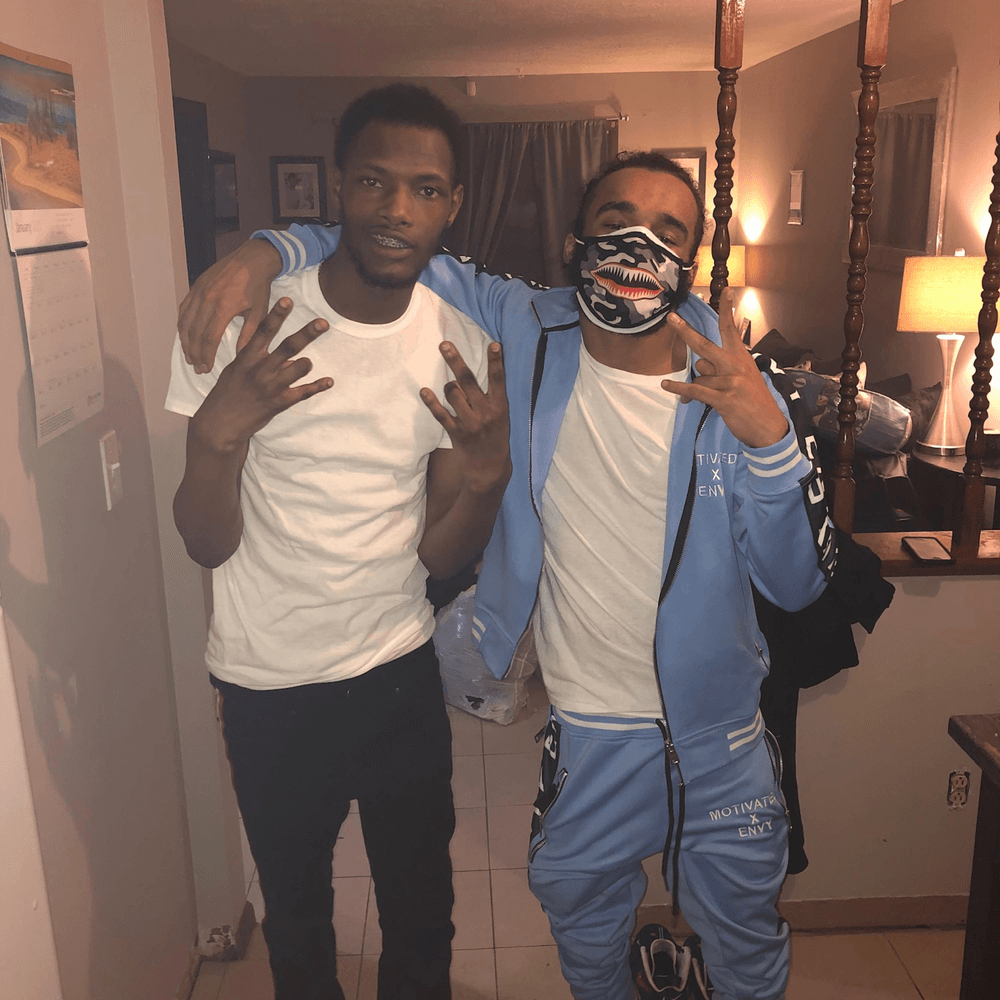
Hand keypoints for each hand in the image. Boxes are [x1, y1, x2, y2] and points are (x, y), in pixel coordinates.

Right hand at [178, 239, 282, 372]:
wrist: (252, 259)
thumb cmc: (258, 287)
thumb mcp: (259, 312)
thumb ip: (249, 335)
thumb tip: (241, 357)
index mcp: (223, 308)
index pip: (209, 338)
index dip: (206, 356)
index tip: (206, 369)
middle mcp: (207, 300)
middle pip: (194, 333)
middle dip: (194, 353)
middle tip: (197, 368)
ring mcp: (198, 292)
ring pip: (185, 322)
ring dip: (185, 342)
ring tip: (189, 357)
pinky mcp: (195, 287)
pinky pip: (183, 309)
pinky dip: (182, 325)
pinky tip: (185, 337)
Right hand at [191, 298, 332, 452]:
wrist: (220, 423)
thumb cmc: (229, 392)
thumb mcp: (237, 369)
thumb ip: (259, 357)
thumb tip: (285, 353)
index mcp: (247, 357)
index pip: (263, 331)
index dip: (276, 315)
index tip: (287, 300)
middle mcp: (260, 369)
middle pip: (287, 347)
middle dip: (306, 334)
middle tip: (323, 322)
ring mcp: (270, 387)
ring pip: (294, 371)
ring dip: (304, 365)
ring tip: (307, 362)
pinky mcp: (278, 404)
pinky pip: (302, 394)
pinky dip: (317, 387)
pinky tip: (329, 382)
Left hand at [420, 342, 510, 493]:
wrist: (489, 467)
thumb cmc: (495, 436)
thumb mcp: (501, 415)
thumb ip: (490, 396)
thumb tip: (467, 372)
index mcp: (500, 406)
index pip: (499, 380)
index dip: (496, 362)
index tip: (493, 344)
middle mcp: (486, 413)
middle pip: (468, 381)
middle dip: (455, 361)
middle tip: (444, 344)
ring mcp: (470, 423)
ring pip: (453, 394)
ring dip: (448, 386)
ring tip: (450, 386)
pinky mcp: (457, 433)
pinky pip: (441, 415)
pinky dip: (431, 403)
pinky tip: (423, 391)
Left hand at [661, 288, 788, 448]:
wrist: (768, 426)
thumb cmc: (753, 400)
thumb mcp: (743, 377)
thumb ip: (721, 368)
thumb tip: (697, 368)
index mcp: (741, 357)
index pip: (731, 329)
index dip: (727, 310)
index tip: (727, 290)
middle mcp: (735, 365)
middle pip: (704, 344)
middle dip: (685, 331)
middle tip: (671, 318)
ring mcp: (729, 381)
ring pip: (699, 375)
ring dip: (698, 386)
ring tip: (715, 396)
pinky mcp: (723, 398)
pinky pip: (694, 390)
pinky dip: (679, 389)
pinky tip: (665, 385)